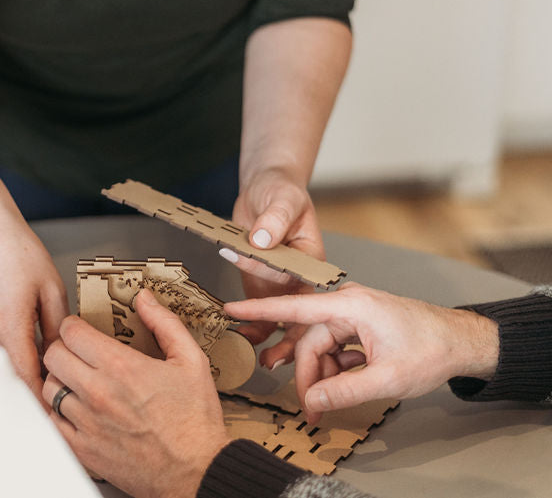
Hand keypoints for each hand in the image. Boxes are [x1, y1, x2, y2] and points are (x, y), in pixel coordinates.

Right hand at [0, 221, 67, 397]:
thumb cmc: (15, 252)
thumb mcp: (51, 288)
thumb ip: (58, 328)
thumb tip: (64, 357)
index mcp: (8, 327)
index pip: (26, 380)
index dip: (44, 402)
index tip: (62, 414)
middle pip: (11, 383)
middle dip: (36, 398)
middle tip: (62, 404)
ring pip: (2, 373)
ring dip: (24, 382)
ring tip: (52, 387)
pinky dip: (13, 368)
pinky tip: (34, 365)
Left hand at [42, 290, 231, 497]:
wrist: (198, 471)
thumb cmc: (196, 421)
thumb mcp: (191, 360)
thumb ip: (165, 323)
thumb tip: (144, 299)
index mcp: (121, 366)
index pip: (71, 331)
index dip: (74, 325)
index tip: (81, 330)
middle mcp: (98, 393)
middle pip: (52, 355)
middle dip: (63, 347)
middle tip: (76, 352)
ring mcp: (87, 423)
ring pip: (49, 387)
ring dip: (59, 379)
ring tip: (76, 380)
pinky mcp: (83, 450)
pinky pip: (51, 422)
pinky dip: (57, 412)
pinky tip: (75, 409)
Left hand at [220, 167, 320, 364]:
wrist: (264, 190)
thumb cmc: (281, 192)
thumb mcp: (281, 199)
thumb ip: (274, 219)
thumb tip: (262, 240)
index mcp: (311, 259)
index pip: (299, 283)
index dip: (289, 303)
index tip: (272, 315)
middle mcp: (298, 277)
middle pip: (299, 314)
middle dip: (290, 340)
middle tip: (277, 360)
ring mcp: (279, 284)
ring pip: (279, 319)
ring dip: (270, 340)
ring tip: (259, 360)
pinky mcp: (262, 286)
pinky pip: (258, 311)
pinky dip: (250, 325)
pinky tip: (240, 336)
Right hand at [225, 283, 499, 423]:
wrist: (462, 342)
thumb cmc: (431, 350)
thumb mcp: (387, 378)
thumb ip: (345, 391)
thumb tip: (312, 403)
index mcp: (350, 305)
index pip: (295, 307)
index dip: (260, 309)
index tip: (232, 308)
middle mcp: (347, 304)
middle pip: (309, 339)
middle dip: (307, 375)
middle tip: (311, 409)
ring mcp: (354, 314)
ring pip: (321, 346)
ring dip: (323, 374)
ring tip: (328, 402)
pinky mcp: (360, 325)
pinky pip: (336, 347)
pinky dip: (337, 368)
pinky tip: (348, 384)